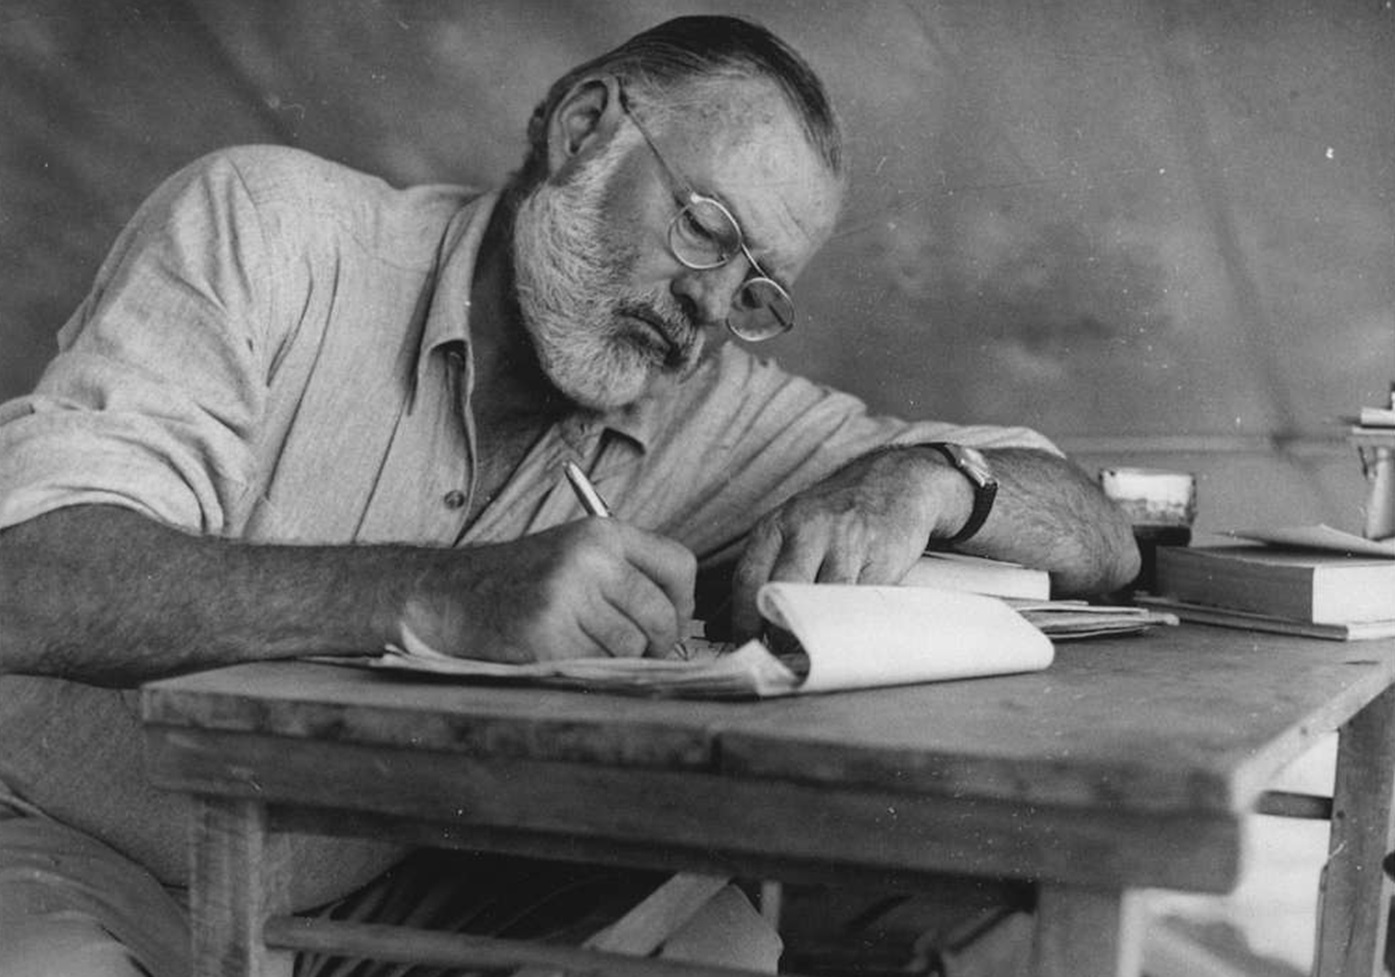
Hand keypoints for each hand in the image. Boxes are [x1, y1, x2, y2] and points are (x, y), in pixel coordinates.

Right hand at [402, 520, 695, 663]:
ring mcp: (568, 597)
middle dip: (657, 643)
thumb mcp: (576, 554)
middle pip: (662, 615)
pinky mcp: (548, 636)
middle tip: (639, 650)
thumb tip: (682, 620)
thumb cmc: (522, 581)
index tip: (670, 619)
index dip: (682, 602)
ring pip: (632, 647)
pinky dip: (587, 669)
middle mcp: (590, 559)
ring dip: (617, 659)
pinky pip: (597, 666)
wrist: (451, 595)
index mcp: (602, 532)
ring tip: (586, 645)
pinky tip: (561, 653)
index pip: (680, 565)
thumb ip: (628, 573)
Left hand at [730, 446, 970, 637]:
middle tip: (778, 656)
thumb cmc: (836, 514)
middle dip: (777, 632)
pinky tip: (841, 633)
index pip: (748, 578)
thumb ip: (763, 572)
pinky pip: (859, 602)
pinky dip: (848, 624)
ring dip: (813, 633)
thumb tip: (727, 625)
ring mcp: (847, 541)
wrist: (897, 481)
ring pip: (822, 600)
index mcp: (778, 523)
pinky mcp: (882, 557)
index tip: (745, 647)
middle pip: (782, 590)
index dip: (743, 621)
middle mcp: (809, 528)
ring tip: (808, 650)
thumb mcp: (792, 529)